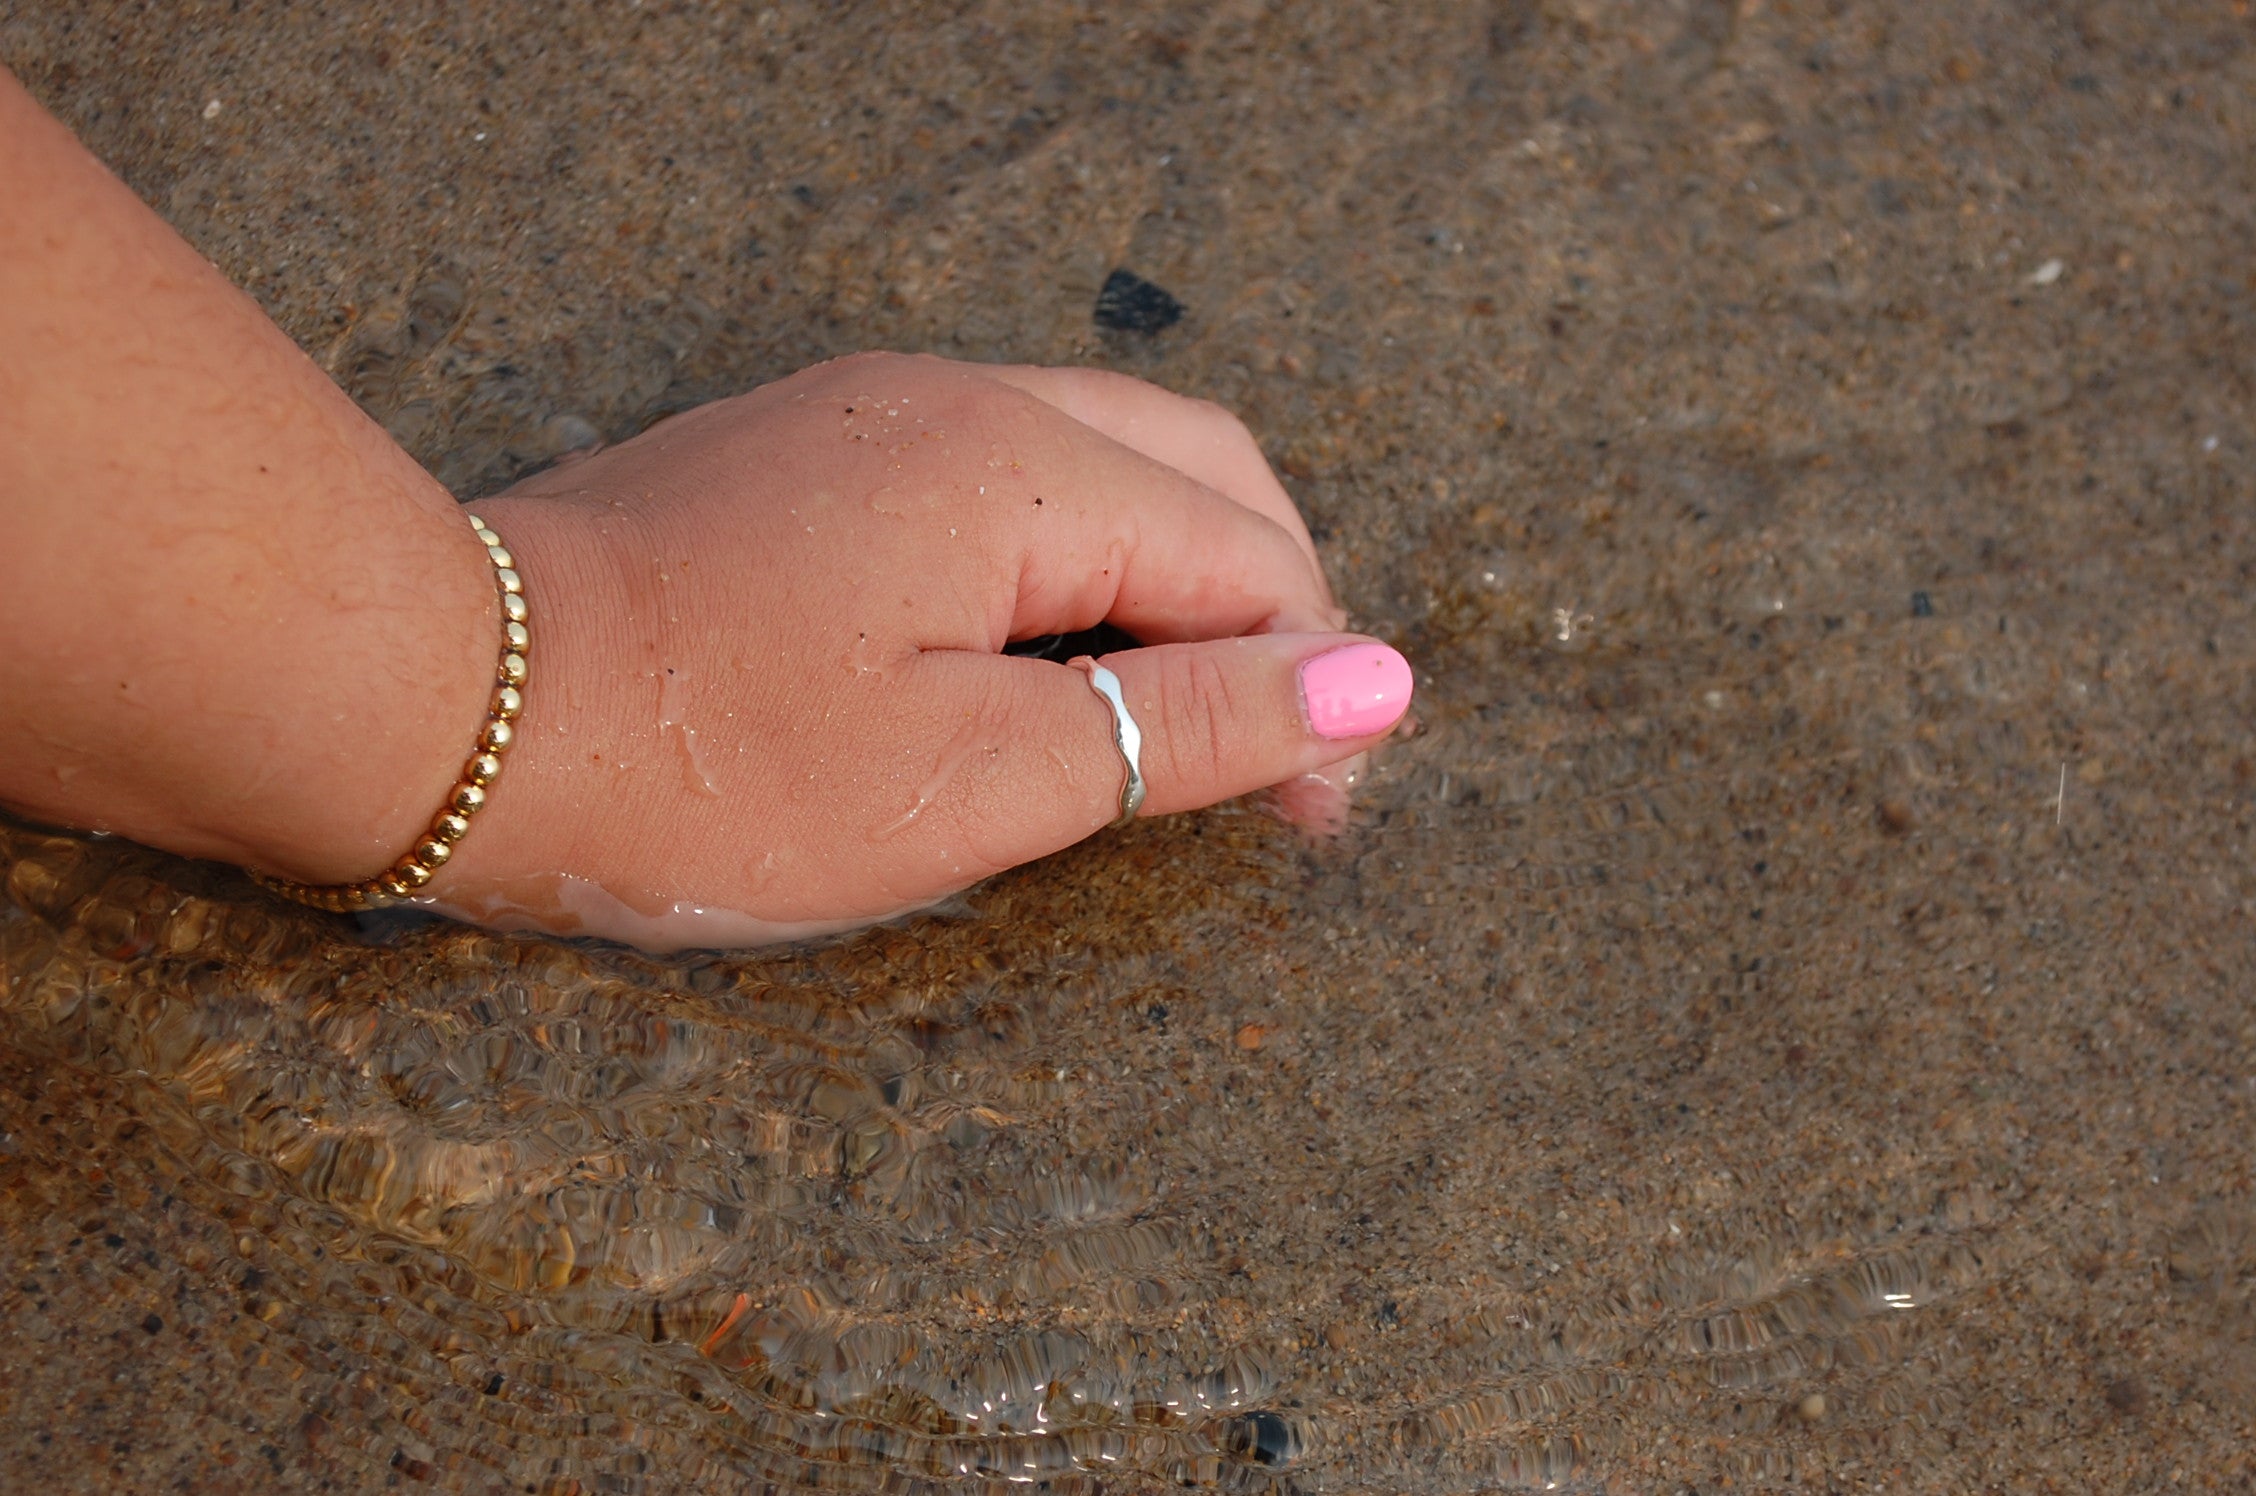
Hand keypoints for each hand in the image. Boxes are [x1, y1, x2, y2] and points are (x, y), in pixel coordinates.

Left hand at [443, 353, 1411, 947]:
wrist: (447, 708)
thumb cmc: (706, 766)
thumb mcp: (973, 777)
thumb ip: (1182, 725)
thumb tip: (1375, 687)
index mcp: (1020, 469)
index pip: (1247, 559)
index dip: (1308, 691)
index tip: (1313, 825)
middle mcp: (959, 402)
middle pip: (1199, 473)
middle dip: (1265, 610)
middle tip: (1270, 761)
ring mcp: (873, 415)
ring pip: (1100, 466)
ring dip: (1170, 585)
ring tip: (1169, 722)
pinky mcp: (809, 456)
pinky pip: (996, 482)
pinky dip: (1065, 567)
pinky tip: (1037, 663)